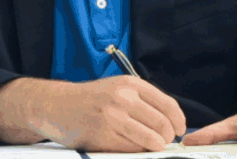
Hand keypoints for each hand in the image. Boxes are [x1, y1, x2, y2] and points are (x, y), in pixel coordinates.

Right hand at [0, 76, 186, 152]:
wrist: (58, 105)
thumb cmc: (90, 100)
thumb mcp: (118, 88)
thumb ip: (143, 101)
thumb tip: (171, 122)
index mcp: (130, 84)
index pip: (168, 105)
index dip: (179, 122)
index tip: (179, 130)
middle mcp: (123, 98)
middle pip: (163, 125)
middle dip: (167, 138)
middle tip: (163, 141)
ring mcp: (113, 118)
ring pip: (151, 140)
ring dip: (155, 147)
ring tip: (150, 146)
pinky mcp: (103, 136)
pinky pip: (133, 150)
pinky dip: (138, 152)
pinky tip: (132, 147)